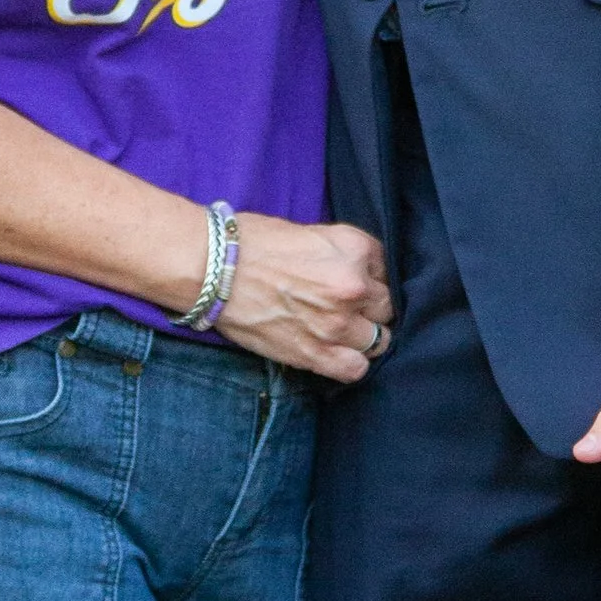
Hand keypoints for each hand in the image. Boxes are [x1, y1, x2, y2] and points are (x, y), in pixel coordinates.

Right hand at [213, 216, 392, 383]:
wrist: (213, 269)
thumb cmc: (252, 243)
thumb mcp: (310, 232)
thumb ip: (341, 253)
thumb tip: (358, 271)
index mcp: (353, 249)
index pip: (387, 268)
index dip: (371, 277)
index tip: (355, 281)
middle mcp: (353, 286)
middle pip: (387, 306)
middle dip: (371, 307)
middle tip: (348, 307)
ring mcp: (337, 323)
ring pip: (380, 340)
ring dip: (364, 336)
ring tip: (343, 332)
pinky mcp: (316, 353)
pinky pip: (356, 369)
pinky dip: (351, 364)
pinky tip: (337, 353)